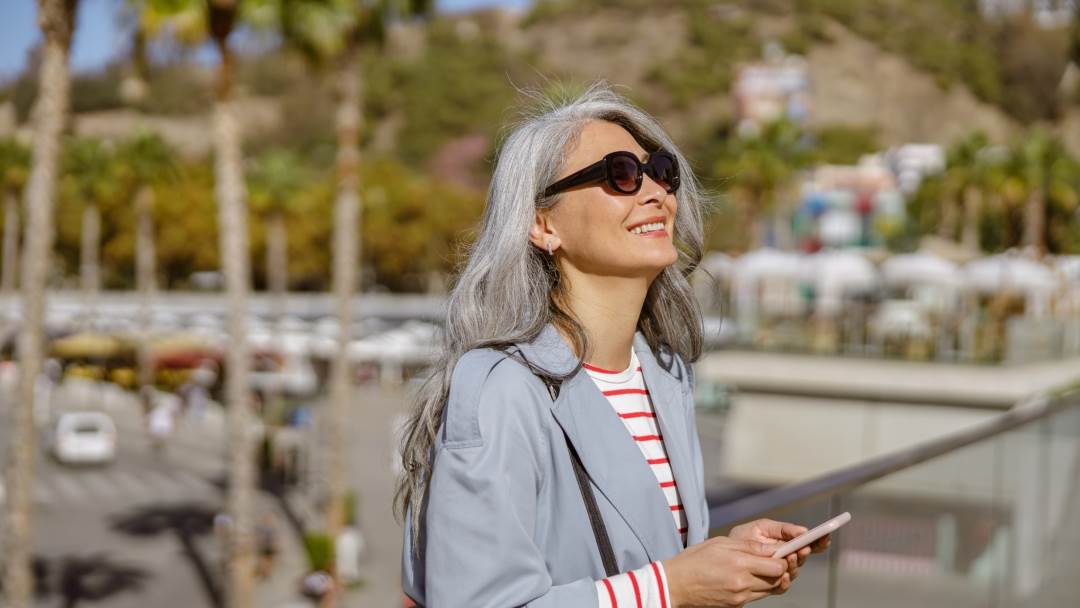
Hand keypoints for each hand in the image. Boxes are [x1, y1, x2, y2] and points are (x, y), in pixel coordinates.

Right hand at [662, 536, 789, 607]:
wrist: (676, 584)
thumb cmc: (696, 559)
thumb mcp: (721, 543)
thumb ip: (750, 547)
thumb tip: (773, 548)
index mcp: (740, 564)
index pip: (778, 566)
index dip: (783, 558)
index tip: (781, 552)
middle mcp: (743, 583)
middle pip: (777, 579)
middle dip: (779, 569)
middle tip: (772, 559)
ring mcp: (740, 597)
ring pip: (769, 589)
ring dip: (768, 579)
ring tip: (757, 568)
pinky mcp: (736, 606)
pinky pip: (755, 596)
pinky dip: (756, 587)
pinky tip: (745, 578)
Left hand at [730, 518, 830, 582]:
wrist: (721, 554)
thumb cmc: (742, 539)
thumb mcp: (760, 528)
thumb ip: (781, 529)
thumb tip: (803, 530)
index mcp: (786, 544)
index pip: (808, 544)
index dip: (819, 541)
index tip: (826, 536)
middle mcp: (786, 559)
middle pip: (803, 558)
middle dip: (806, 552)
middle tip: (805, 548)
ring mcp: (779, 572)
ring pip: (794, 571)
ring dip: (795, 564)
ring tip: (791, 556)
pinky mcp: (770, 584)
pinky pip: (782, 586)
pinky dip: (784, 581)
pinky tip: (784, 574)